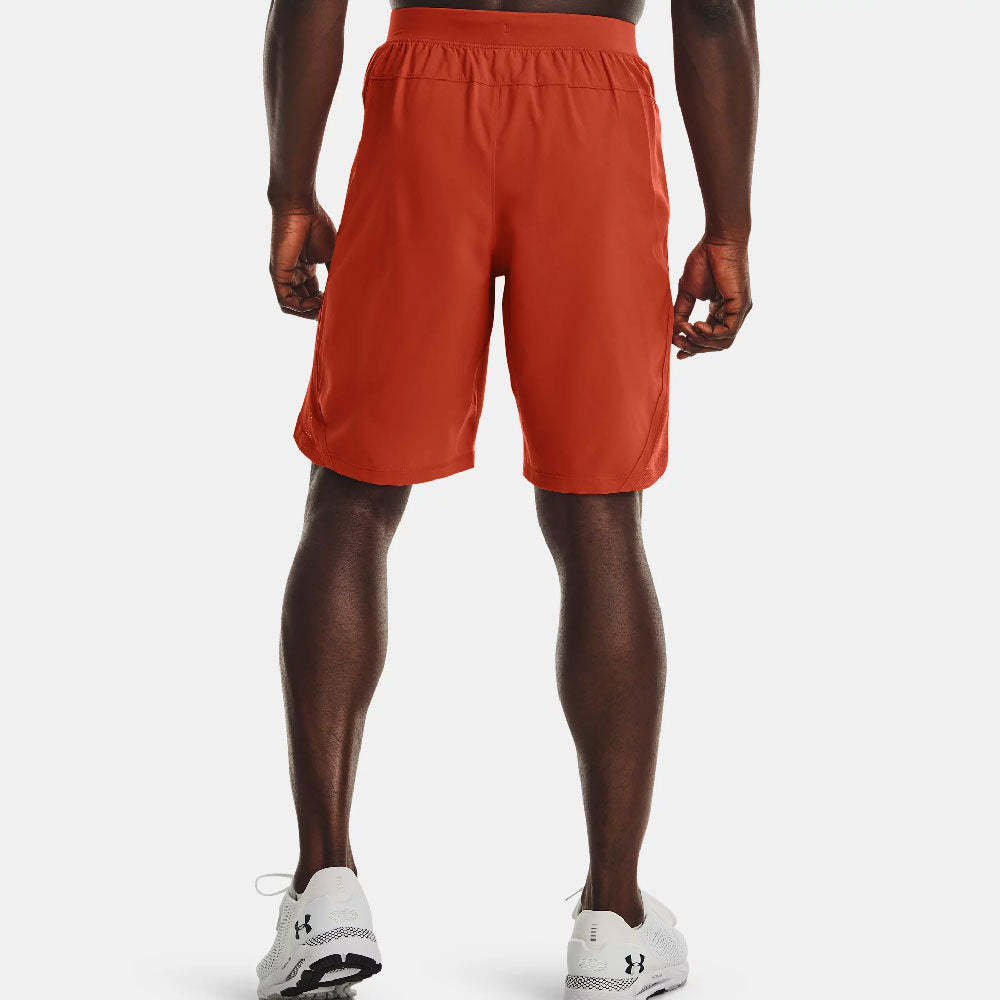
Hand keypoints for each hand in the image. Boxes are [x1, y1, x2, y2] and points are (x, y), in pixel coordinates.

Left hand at [269, 203, 336, 318]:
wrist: (301, 207)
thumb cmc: (316, 224)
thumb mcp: (331, 254)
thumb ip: (335, 273)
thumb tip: (346, 290)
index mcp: (305, 268)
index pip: (312, 294)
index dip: (324, 303)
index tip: (337, 303)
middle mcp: (293, 273)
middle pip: (303, 302)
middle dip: (317, 310)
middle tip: (331, 310)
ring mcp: (284, 274)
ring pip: (292, 305)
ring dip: (308, 312)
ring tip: (322, 309)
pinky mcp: (277, 273)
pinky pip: (284, 300)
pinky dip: (299, 307)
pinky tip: (314, 304)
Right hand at [672, 236, 751, 358]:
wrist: (718, 240)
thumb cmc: (704, 259)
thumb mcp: (688, 291)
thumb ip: (682, 311)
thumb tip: (674, 330)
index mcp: (722, 310)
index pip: (710, 337)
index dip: (694, 348)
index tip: (678, 354)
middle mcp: (733, 313)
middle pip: (717, 345)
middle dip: (695, 348)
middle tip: (678, 342)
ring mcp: (739, 311)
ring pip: (723, 343)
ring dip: (701, 342)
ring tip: (686, 331)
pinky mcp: (741, 306)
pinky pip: (727, 331)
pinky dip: (710, 333)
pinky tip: (697, 325)